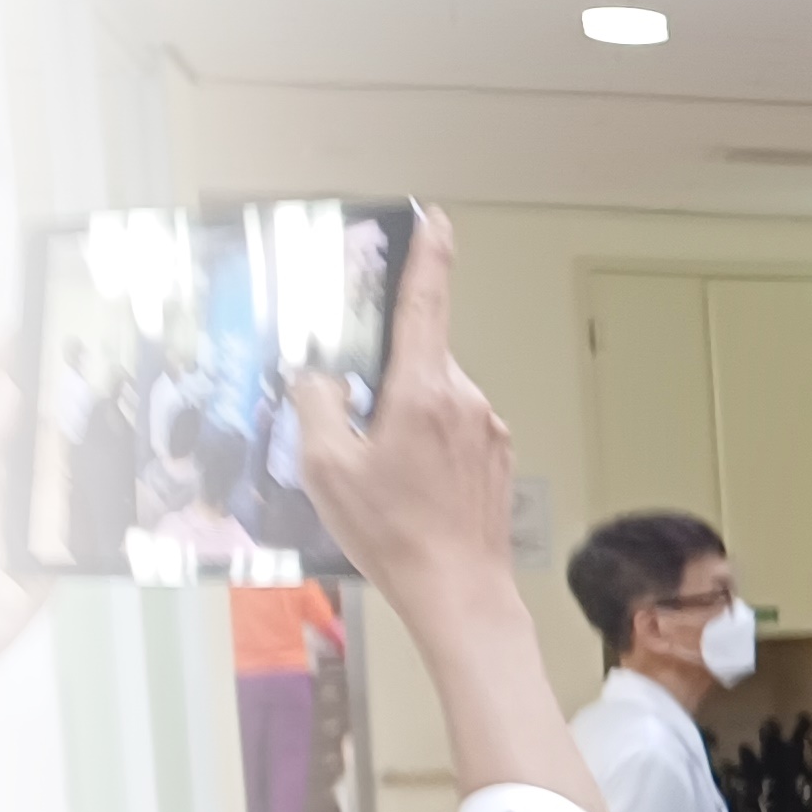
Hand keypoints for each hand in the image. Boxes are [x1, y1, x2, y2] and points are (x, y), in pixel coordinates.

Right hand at [286, 210, 512, 620]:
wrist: (458, 589)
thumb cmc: (395, 533)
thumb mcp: (324, 466)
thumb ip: (315, 405)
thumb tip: (321, 378)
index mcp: (423, 390)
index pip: (426, 303)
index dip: (430, 257)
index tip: (437, 222)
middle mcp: (465, 399)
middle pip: (418, 361)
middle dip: (386, 382)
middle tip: (360, 431)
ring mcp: (487, 429)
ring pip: (435, 399)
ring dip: (405, 419)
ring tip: (387, 476)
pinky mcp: (497, 456)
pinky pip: (453, 430)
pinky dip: (428, 444)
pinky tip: (412, 487)